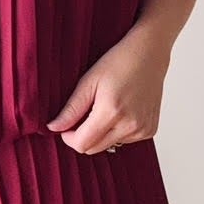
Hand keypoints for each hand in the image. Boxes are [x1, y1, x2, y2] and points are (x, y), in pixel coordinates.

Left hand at [45, 30, 168, 154]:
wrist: (149, 54)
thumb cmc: (118, 62)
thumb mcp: (88, 81)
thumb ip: (71, 109)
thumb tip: (53, 128)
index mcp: (111, 112)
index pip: (82, 144)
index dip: (68, 138)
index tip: (66, 126)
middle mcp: (130, 125)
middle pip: (94, 149)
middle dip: (83, 136)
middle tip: (83, 115)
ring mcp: (142, 129)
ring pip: (109, 145)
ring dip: (101, 133)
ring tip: (106, 107)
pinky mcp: (150, 130)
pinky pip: (125, 140)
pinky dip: (117, 131)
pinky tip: (122, 110)